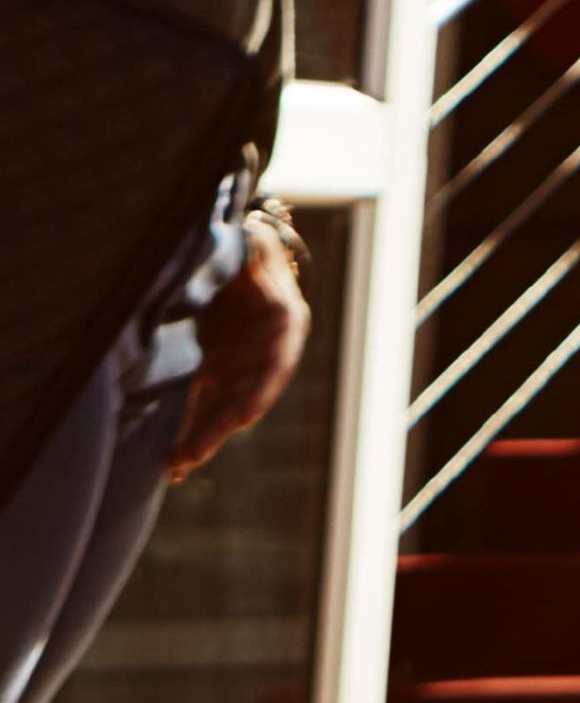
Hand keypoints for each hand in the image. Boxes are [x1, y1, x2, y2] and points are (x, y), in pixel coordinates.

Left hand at [171, 212, 306, 475]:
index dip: (259, 391)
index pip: (275, 362)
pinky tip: (173, 457)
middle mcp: (267, 352)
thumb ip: (250, 247)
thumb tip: (248, 236)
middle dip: (220, 426)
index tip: (240, 417)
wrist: (243, 260)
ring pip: (225, 408)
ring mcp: (242, 366)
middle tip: (192, 455)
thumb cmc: (246, 248)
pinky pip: (204, 404)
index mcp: (283, 320)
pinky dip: (190, 429)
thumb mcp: (251, 244)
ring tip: (176, 466)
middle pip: (248, 396)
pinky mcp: (216, 373)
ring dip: (202, 438)